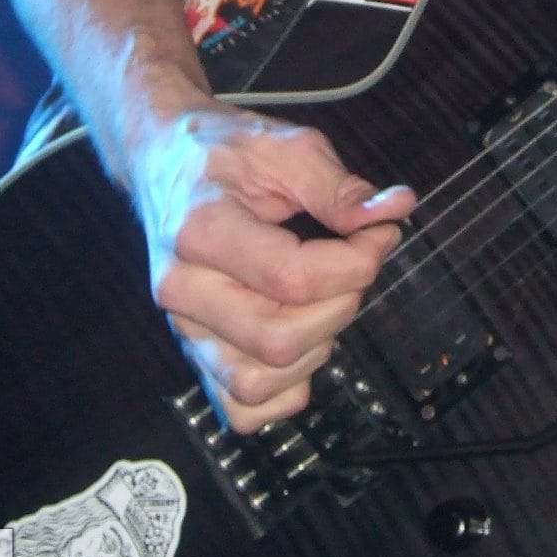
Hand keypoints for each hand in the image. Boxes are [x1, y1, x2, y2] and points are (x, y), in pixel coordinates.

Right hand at [126, 96, 414, 432]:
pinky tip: (303, 340)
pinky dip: (284, 390)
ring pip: (258, 383)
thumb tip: (393, 211)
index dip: (357, 260)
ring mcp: (184, 328)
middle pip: (278, 339)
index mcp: (201, 231)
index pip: (293, 278)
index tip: (380, 230)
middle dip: (341, 303)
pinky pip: (242, 409)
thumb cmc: (222, 153)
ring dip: (315, 347)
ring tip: (327, 297)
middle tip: (357, 261)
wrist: (163, 161)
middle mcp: (183, 290)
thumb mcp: (284, 147)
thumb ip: (339, 187)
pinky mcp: (194, 353)